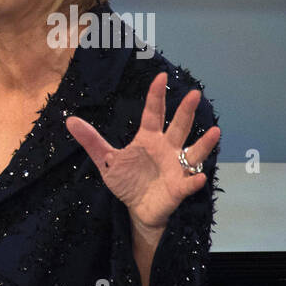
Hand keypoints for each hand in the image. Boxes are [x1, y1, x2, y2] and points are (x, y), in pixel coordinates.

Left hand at [66, 71, 219, 230]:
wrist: (137, 209)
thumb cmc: (127, 181)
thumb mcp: (107, 160)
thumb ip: (92, 141)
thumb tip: (69, 120)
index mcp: (149, 139)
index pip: (153, 113)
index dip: (156, 96)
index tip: (160, 76)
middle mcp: (167, 149)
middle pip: (178, 127)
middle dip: (186, 111)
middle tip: (195, 94)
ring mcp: (176, 167)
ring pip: (193, 153)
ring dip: (204, 144)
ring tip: (215, 131)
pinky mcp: (179, 188)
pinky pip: (189, 183)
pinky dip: (194, 181)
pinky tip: (198, 178)